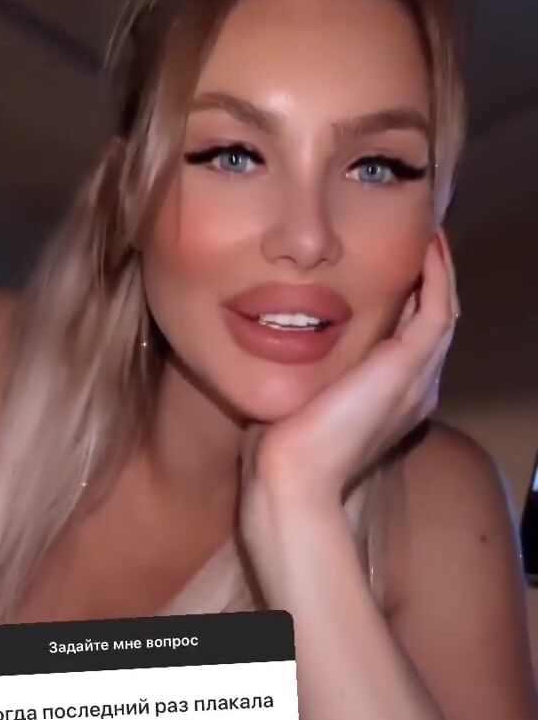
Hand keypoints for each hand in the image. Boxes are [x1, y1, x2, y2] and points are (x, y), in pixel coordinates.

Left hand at [239, 229, 459, 584]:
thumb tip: (275, 348)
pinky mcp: (410, 365)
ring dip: (439, 274)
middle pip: (433, 326)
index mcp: (390, 403)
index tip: (392, 272)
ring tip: (430, 239)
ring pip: (443, 314)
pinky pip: (437, 309)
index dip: (407, 305)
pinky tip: (427, 248)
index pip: (408, 343)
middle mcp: (414, 391)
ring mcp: (417, 379)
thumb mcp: (297, 402)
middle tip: (421, 245)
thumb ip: (302, 377)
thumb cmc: (282, 452)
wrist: (293, 480)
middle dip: (429, 283)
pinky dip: (436, 277)